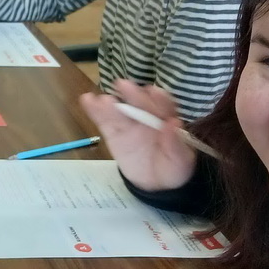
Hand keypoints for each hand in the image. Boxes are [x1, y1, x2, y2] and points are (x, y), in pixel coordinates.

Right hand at [79, 79, 196, 191]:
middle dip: (133, 95)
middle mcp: (147, 118)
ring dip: (110, 103)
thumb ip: (175, 143)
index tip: (153, 93)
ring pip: (119, 111)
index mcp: (167, 121)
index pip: (164, 106)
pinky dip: (95, 110)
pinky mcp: (114, 132)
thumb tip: (174, 123)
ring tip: (101, 100)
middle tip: (123, 86)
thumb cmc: (173, 168)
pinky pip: (104, 121)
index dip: (159, 99)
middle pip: (140, 104)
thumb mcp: (181, 160)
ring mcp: (129, 124)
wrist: (156, 183)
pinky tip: (87, 100)